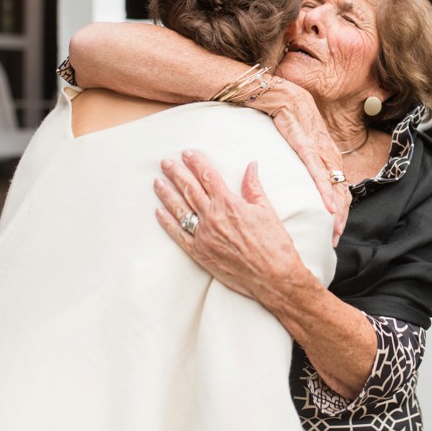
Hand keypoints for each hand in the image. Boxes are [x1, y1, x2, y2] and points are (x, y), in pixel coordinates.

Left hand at [153, 150, 306, 300]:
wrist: (273, 276)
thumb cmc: (274, 244)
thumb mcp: (267, 210)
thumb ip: (254, 187)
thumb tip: (251, 166)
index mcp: (229, 204)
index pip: (209, 177)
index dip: (197, 164)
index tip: (188, 154)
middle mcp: (213, 218)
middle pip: (190, 190)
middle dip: (177, 174)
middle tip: (166, 163)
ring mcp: (204, 236)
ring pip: (180, 209)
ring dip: (168, 193)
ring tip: (157, 181)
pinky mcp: (200, 253)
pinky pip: (178, 235)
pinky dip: (167, 222)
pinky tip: (159, 212)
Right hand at [253, 81, 349, 244]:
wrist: (281, 95)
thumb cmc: (289, 118)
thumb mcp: (299, 144)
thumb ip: (305, 160)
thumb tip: (303, 177)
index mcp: (328, 156)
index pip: (339, 188)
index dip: (340, 211)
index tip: (335, 230)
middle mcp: (329, 156)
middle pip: (341, 192)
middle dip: (340, 219)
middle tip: (334, 240)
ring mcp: (320, 152)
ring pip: (334, 187)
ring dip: (336, 212)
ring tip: (334, 232)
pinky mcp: (307, 147)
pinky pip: (318, 174)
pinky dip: (325, 193)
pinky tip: (329, 208)